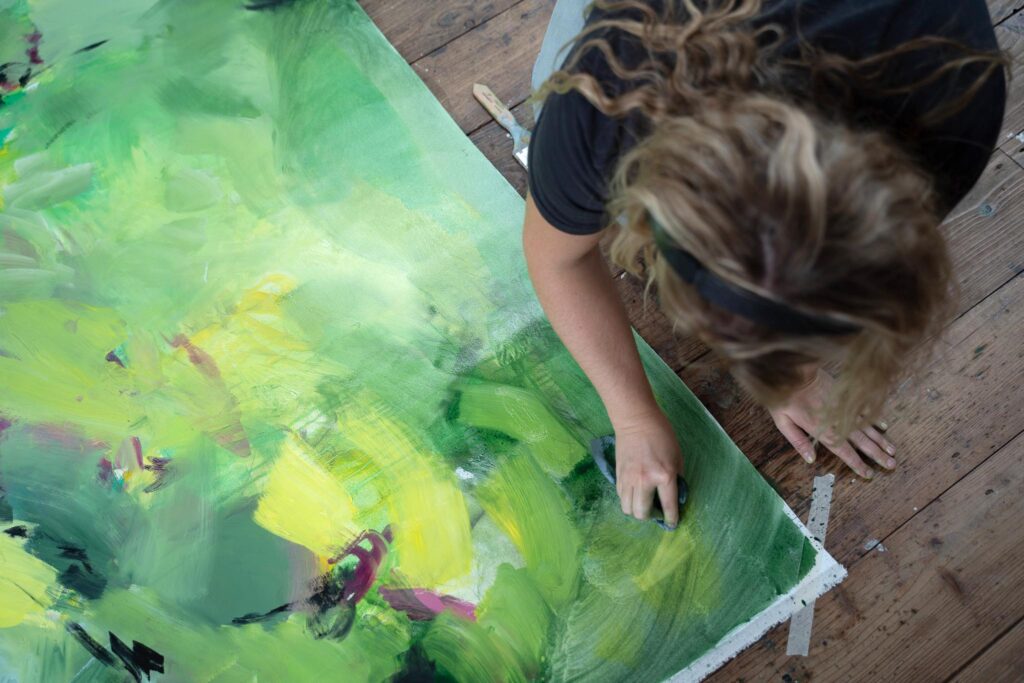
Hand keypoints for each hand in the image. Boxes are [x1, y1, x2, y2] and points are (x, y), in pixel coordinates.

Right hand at [612, 408, 684, 527]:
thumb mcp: (677, 457)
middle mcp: (644, 481)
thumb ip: (677, 478)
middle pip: (642, 513)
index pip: (668, 506)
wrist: (636, 420)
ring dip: (637, 510)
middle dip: (651, 517)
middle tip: (657, 512)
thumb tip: (674, 496)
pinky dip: (629, 500)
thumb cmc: (662, 435)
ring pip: (628, 509)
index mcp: (664, 476)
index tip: (672, 523)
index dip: (671, 518)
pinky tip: (635, 493)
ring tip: (644, 503)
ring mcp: (629, 479)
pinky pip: (621, 497)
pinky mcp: (618, 475)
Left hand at [769, 368, 895, 478]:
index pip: (842, 450)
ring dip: (880, 439)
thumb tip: (811, 460)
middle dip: (877, 454)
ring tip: (893, 451)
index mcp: (820, 430)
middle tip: (891, 464)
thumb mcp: (783, 422)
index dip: (856, 463)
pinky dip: (874, 418)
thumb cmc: (783, 397)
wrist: (793, 370)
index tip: (868, 474)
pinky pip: (863, 409)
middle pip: (860, 441)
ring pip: (866, 426)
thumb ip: (798, 441)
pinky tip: (884, 427)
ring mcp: (842, 407)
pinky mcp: (845, 396)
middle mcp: (835, 421)